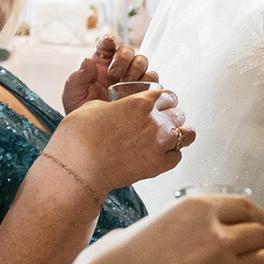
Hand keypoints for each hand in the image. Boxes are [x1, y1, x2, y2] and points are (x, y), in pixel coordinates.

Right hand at [53, 86, 193, 191]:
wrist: (77, 168)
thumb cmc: (79, 137)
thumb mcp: (93, 107)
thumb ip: (115, 104)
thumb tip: (118, 107)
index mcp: (140, 103)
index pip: (168, 95)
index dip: (162, 100)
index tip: (157, 105)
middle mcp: (155, 121)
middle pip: (178, 114)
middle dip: (169, 117)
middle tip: (158, 123)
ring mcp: (159, 144)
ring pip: (186, 135)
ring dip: (177, 135)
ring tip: (166, 139)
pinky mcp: (157, 166)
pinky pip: (177, 157)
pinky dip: (171, 155)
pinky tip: (160, 155)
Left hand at [62, 36, 156, 112]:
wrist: (95, 133)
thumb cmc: (80, 110)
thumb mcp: (72, 95)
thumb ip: (76, 78)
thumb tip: (87, 61)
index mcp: (100, 62)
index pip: (106, 44)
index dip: (109, 40)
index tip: (108, 42)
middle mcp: (118, 66)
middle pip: (128, 50)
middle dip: (123, 58)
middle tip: (114, 73)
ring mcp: (133, 77)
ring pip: (142, 61)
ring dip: (136, 68)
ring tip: (126, 83)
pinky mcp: (144, 89)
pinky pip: (152, 79)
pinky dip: (148, 81)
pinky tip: (138, 91)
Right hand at [78, 193, 263, 263]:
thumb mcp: (144, 226)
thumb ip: (175, 228)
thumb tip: (184, 238)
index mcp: (195, 209)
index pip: (248, 208)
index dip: (252, 221)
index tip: (252, 230)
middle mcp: (214, 236)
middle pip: (263, 236)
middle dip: (255, 248)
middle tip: (242, 260)